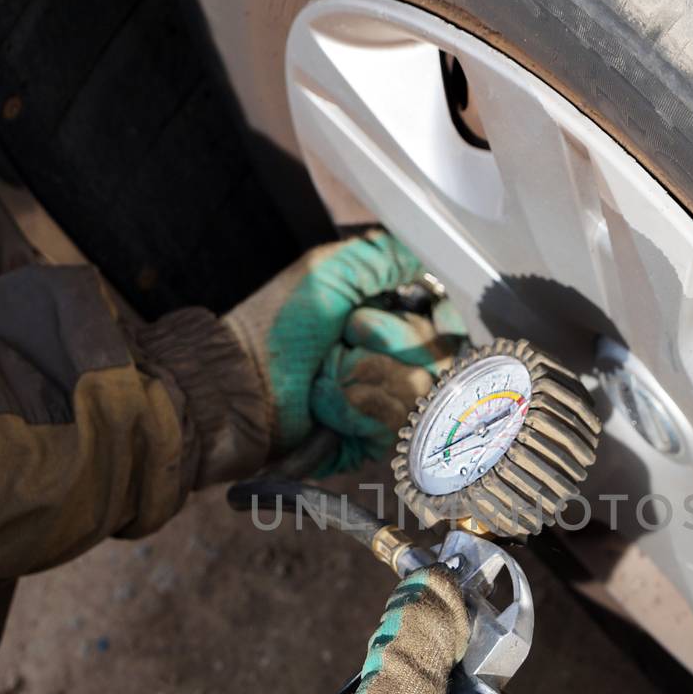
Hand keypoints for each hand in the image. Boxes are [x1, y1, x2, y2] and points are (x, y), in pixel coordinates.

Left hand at [223, 232, 465, 473]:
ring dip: (362, 376)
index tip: (431, 314)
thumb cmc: (278, 326)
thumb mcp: (330, 272)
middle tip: (347, 334)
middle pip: (439, 358)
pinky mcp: (372, 440)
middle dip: (390, 341)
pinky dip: (352, 408)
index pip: (451, 325)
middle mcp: (396, 362)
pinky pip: (391, 424)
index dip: (443, 322)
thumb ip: (384, 256)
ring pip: (415, 391)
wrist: (241, 382)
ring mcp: (386, 403)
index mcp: (391, 320)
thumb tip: (429, 253)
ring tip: (325, 373)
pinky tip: (324, 405)